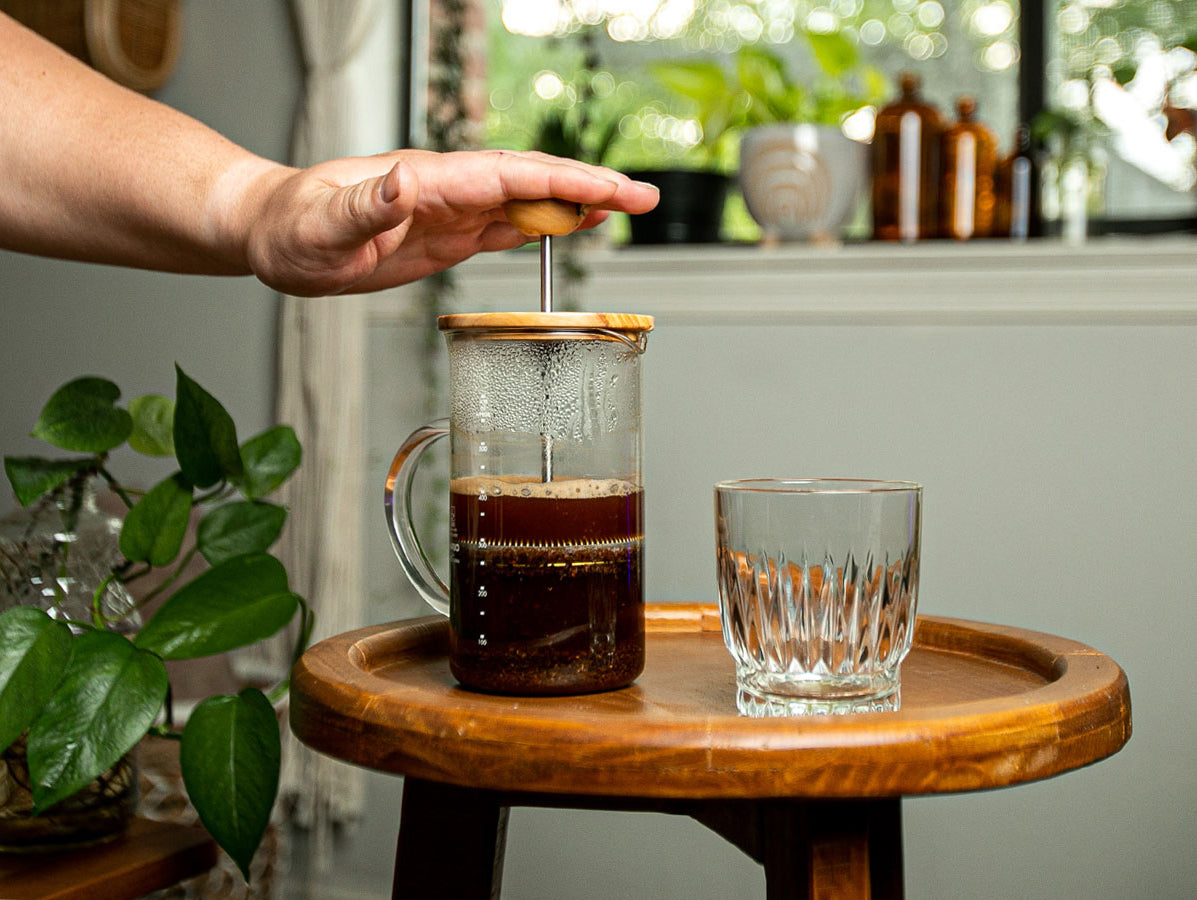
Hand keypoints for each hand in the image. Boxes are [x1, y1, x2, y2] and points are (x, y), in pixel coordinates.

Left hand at [239, 149, 659, 296]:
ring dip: (577, 205)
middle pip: (530, 182)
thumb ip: (365, 205)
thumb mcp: (321, 224)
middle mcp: (445, 189)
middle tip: (643, 199)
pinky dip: (544, 225)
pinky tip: (573, 225)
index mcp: (424, 181)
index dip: (561, 185)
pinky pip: (505, 227)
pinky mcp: (445, 234)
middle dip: (589, 189)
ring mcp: (449, 210)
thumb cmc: (291, 227)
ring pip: (526, 202)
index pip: (507, 177)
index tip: (606, 193)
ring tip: (626, 208)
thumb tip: (405, 181)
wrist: (274, 232)